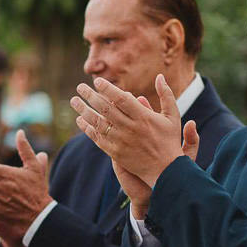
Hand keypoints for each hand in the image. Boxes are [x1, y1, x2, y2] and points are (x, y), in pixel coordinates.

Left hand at [72, 75, 197, 187]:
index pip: (121, 99)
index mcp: (143, 117)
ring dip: (84, 111)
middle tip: (80, 87)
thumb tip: (160, 76)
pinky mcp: (115, 153)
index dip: (108, 89)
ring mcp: (121, 141)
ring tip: (74, 101)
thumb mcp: (173, 116)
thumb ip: (166, 95)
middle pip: (106, 109)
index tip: (97, 81)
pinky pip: (98, 138)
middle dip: (90, 96)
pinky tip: (80, 120)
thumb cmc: (169, 141)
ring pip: (98, 123)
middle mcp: (130, 128)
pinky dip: (87, 129)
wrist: (165, 170)